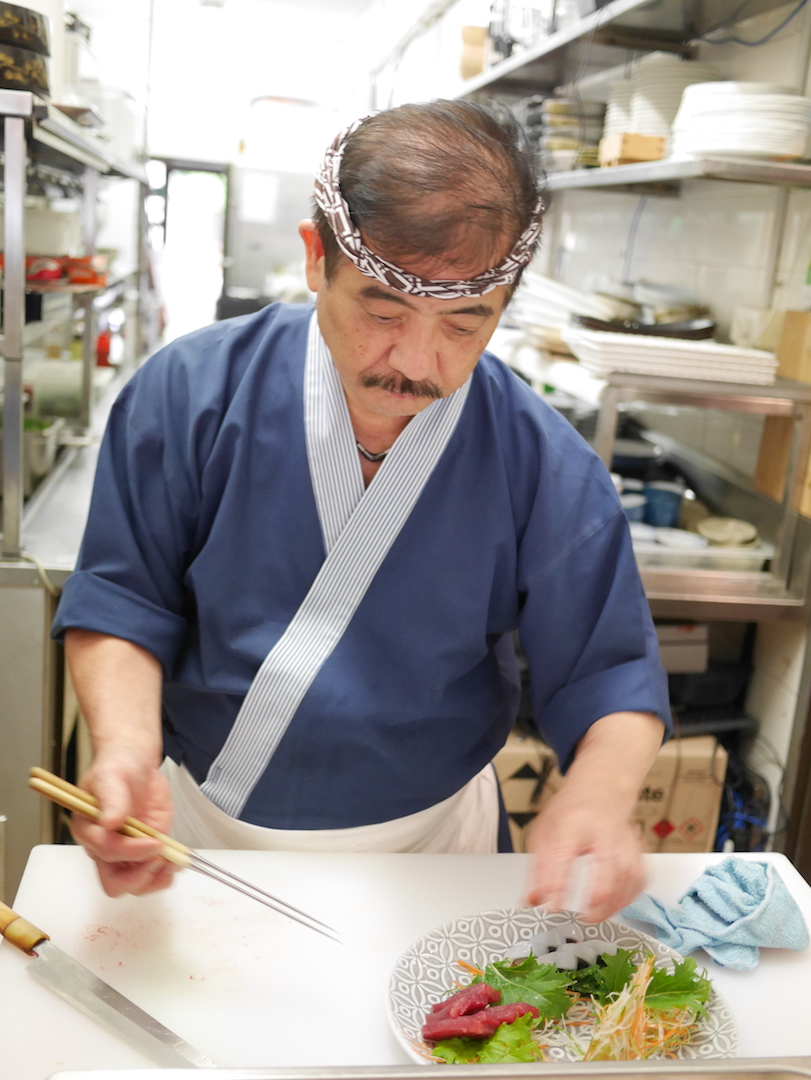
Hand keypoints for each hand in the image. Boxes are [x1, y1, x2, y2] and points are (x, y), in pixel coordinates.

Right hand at [71, 749, 177, 896]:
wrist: (135, 762)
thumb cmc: (117, 767)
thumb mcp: (112, 776)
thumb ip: (112, 799)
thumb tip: (109, 822)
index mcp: (89, 831)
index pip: (106, 852)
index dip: (131, 850)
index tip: (154, 841)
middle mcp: (105, 849)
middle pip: (115, 883)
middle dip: (139, 877)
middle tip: (160, 857)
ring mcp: (128, 853)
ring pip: (135, 885)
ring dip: (156, 879)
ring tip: (174, 860)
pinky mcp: (147, 850)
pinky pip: (153, 875)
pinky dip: (167, 873)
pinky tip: (178, 859)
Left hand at [524, 782, 645, 922]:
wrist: (600, 788)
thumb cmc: (570, 811)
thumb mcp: (544, 832)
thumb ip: (538, 869)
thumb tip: (533, 900)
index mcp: (572, 822)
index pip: (564, 854)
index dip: (558, 885)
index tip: (553, 907)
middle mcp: (602, 828)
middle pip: (608, 866)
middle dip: (598, 897)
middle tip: (583, 917)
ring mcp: (624, 838)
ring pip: (629, 875)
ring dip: (615, 903)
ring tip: (596, 916)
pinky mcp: (637, 848)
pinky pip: (640, 877)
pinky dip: (630, 896)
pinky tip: (616, 905)